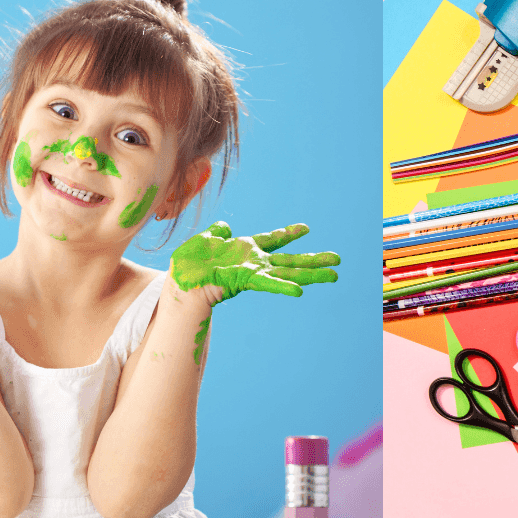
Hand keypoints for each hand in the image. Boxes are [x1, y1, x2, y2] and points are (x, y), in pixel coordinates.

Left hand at [169, 221, 338, 304]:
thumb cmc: (189, 263)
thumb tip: (224, 227)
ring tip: (334, 275)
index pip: (272, 240)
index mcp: (245, 250)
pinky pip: (268, 283)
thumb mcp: (205, 240)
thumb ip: (217, 233)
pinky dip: (283, 286)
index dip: (288, 234)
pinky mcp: (247, 281)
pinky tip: (300, 291)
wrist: (179, 280)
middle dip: (314, 261)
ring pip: (288, 273)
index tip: (307, 228)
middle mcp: (254, 262)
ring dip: (311, 274)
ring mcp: (253, 272)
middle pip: (290, 261)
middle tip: (338, 261)